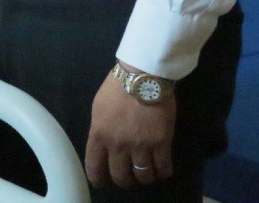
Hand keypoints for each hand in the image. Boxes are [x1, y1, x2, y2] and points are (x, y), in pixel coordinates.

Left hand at [84, 67, 175, 187]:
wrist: (142, 76)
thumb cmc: (117, 88)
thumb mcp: (98, 109)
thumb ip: (100, 130)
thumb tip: (103, 146)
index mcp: (99, 135)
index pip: (94, 167)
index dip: (98, 179)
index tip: (102, 182)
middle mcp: (118, 144)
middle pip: (120, 176)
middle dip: (124, 181)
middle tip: (129, 177)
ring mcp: (141, 145)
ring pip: (143, 176)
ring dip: (145, 178)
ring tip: (147, 173)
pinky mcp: (162, 143)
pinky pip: (163, 168)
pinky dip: (163, 173)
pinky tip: (162, 170)